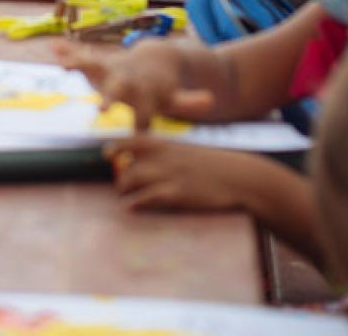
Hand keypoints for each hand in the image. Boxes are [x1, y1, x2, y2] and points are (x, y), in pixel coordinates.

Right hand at [54, 40, 215, 131]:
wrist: (154, 60)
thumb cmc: (162, 88)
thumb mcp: (176, 97)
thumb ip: (189, 101)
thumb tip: (210, 100)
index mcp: (145, 93)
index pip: (144, 113)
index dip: (143, 123)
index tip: (140, 134)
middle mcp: (125, 80)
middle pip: (118, 90)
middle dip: (110, 99)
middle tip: (101, 110)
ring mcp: (110, 70)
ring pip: (94, 66)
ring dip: (79, 64)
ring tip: (64, 64)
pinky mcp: (96, 65)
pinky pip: (79, 56)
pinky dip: (66, 52)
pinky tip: (53, 46)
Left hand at [107, 137, 250, 212]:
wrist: (241, 177)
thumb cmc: (218, 166)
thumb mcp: (192, 153)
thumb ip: (172, 155)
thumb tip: (154, 162)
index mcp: (170, 146)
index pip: (135, 140)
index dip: (117, 146)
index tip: (106, 154)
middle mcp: (166, 158)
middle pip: (130, 165)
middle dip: (121, 177)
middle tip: (121, 186)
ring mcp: (171, 175)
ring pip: (134, 179)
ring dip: (124, 190)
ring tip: (123, 198)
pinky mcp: (178, 193)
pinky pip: (149, 197)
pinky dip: (136, 202)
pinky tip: (130, 207)